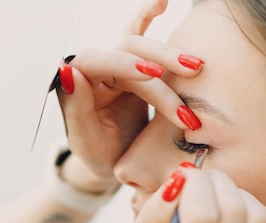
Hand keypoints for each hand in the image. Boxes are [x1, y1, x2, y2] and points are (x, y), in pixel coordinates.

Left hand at [57, 0, 203, 192]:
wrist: (114, 164)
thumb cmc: (98, 156)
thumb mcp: (86, 142)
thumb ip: (76, 109)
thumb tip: (69, 69)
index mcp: (80, 83)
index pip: (100, 62)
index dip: (127, 65)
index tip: (153, 75)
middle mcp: (97, 69)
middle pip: (128, 49)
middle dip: (160, 60)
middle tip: (190, 71)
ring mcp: (116, 66)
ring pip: (142, 45)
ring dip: (170, 54)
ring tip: (196, 67)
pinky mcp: (134, 69)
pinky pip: (138, 36)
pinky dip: (148, 17)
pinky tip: (162, 2)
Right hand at [123, 167, 265, 222]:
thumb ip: (151, 216)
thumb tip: (178, 180)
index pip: (202, 219)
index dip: (194, 186)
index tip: (179, 177)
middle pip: (232, 210)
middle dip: (211, 181)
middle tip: (191, 180)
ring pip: (251, 212)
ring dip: (228, 189)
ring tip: (205, 191)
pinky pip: (260, 218)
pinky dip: (243, 200)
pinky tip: (221, 204)